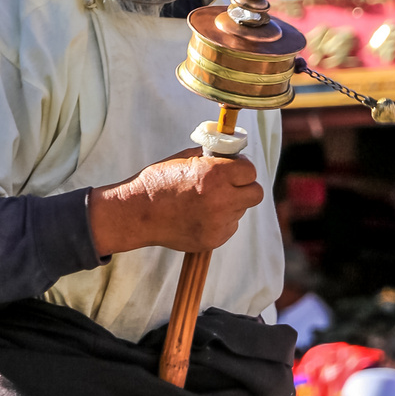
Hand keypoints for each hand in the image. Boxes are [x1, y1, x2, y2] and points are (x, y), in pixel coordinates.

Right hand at [89, 146, 262, 255]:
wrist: (138, 212)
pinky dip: (220, 221)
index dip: (242, 169)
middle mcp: (222, 199)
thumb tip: (232, 155)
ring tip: (205, 202)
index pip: (251, 170)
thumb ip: (213, 157)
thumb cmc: (159, 181)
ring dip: (230, 205)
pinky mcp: (214, 239)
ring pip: (240, 210)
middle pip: (256, 193)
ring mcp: (219, 222)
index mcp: (216, 174)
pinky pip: (229, 227)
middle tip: (229, 186)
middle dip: (245, 187)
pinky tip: (199, 216)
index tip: (234, 170)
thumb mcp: (186, 159)